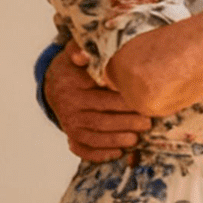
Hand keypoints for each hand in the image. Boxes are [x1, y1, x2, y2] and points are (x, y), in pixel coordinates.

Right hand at [45, 42, 152, 160]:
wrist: (55, 82)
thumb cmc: (76, 66)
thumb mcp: (77, 51)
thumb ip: (82, 48)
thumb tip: (82, 54)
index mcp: (72, 85)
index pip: (101, 97)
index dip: (124, 102)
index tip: (143, 103)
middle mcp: (68, 107)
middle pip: (101, 120)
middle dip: (126, 123)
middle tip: (147, 123)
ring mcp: (68, 123)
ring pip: (95, 136)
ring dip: (117, 140)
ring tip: (137, 139)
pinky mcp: (71, 135)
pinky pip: (84, 149)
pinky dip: (101, 154)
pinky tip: (119, 153)